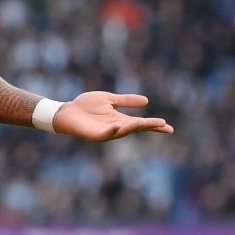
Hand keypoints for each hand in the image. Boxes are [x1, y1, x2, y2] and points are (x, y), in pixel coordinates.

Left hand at [53, 92, 174, 141]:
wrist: (66, 111)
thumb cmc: (85, 106)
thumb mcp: (109, 100)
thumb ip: (126, 101)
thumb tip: (146, 101)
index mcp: (120, 120)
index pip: (141, 124)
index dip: (154, 125)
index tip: (168, 127)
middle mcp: (115, 128)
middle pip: (136, 128)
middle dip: (149, 127)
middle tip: (163, 126)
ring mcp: (105, 132)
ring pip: (123, 131)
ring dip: (134, 127)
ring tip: (146, 123)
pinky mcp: (94, 135)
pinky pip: (105, 134)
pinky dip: (112, 131)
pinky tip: (118, 126)